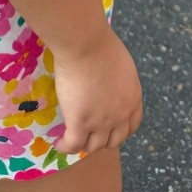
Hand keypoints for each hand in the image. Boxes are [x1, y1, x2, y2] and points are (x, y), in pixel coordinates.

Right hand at [54, 27, 142, 153]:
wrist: (85, 44)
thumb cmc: (101, 45)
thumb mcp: (121, 64)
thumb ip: (118, 80)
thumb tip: (108, 81)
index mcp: (133, 98)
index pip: (132, 126)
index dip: (120, 131)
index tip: (110, 129)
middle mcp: (121, 115)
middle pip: (114, 141)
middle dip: (103, 140)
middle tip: (89, 133)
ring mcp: (101, 122)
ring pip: (93, 146)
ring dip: (84, 145)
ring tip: (73, 140)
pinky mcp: (80, 123)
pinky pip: (73, 144)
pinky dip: (66, 147)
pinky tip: (59, 143)